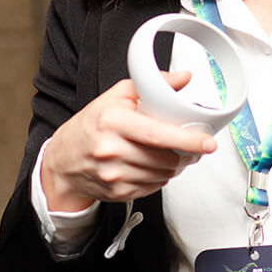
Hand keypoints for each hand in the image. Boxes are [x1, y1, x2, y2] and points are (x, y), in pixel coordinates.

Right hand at [41, 73, 216, 211]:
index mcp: (112, 121)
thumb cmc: (91, 125)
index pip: (158, 134)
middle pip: (165, 158)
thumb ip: (152, 84)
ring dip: (175, 166)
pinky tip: (153, 165)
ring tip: (172, 154)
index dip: (187, 140)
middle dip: (186, 154)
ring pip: (163, 174)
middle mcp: (111, 150)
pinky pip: (153, 187)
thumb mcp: (116, 96)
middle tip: (193, 147)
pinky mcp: (118, 192)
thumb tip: (183, 78)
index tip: (207, 142)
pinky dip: (160, 177)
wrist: (63, 161)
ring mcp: (114, 175)